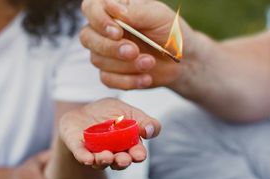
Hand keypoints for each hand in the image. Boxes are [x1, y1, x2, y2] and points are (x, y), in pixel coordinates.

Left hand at [60, 98, 160, 169]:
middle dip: (122, 162)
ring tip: (106, 156)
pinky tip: (87, 159)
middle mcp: (113, 153)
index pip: (136, 153)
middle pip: (119, 162)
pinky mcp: (79, 148)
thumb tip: (150, 130)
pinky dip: (84, 157)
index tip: (139, 155)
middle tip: (123, 159)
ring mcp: (95, 152)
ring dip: (104, 160)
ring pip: (101, 161)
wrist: (85, 111)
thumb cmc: (111, 113)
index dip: (138, 155)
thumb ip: (143, 120)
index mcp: (129, 145)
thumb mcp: (129, 111)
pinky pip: (81, 155)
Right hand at [80, 0, 194, 89]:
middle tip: (134, 51)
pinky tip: (146, 78)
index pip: (90, 8)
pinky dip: (128, 81)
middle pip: (87, 37)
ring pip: (97, 60)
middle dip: (110, 48)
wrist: (182, 61)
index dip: (99, 20)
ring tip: (150, 63)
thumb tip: (110, 7)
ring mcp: (106, 53)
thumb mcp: (158, 16)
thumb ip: (135, 11)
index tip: (118, 32)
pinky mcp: (112, 74)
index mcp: (114, 9)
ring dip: (125, 65)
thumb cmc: (171, 32)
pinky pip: (107, 79)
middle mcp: (105, 31)